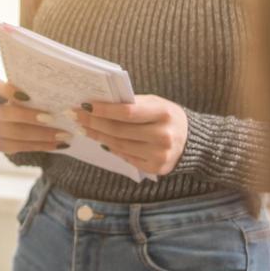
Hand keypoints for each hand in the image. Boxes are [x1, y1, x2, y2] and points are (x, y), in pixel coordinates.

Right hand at [0, 78, 66, 154]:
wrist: (17, 116)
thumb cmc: (28, 98)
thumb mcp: (28, 90)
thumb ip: (35, 90)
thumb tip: (59, 96)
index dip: (9, 92)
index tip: (29, 97)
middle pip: (5, 114)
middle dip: (29, 117)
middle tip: (52, 119)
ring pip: (14, 134)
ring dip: (41, 136)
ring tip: (63, 135)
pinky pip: (20, 147)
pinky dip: (41, 145)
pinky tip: (57, 144)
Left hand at [74, 94, 188, 175]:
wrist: (192, 140)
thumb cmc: (167, 116)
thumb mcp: (156, 103)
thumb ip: (132, 104)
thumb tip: (100, 105)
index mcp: (163, 113)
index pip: (127, 112)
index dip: (104, 110)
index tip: (86, 105)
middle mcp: (163, 136)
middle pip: (120, 131)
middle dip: (95, 123)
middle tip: (77, 117)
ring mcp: (159, 154)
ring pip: (120, 146)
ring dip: (99, 137)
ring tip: (85, 128)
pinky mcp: (155, 168)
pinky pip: (127, 157)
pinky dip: (112, 148)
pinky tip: (102, 141)